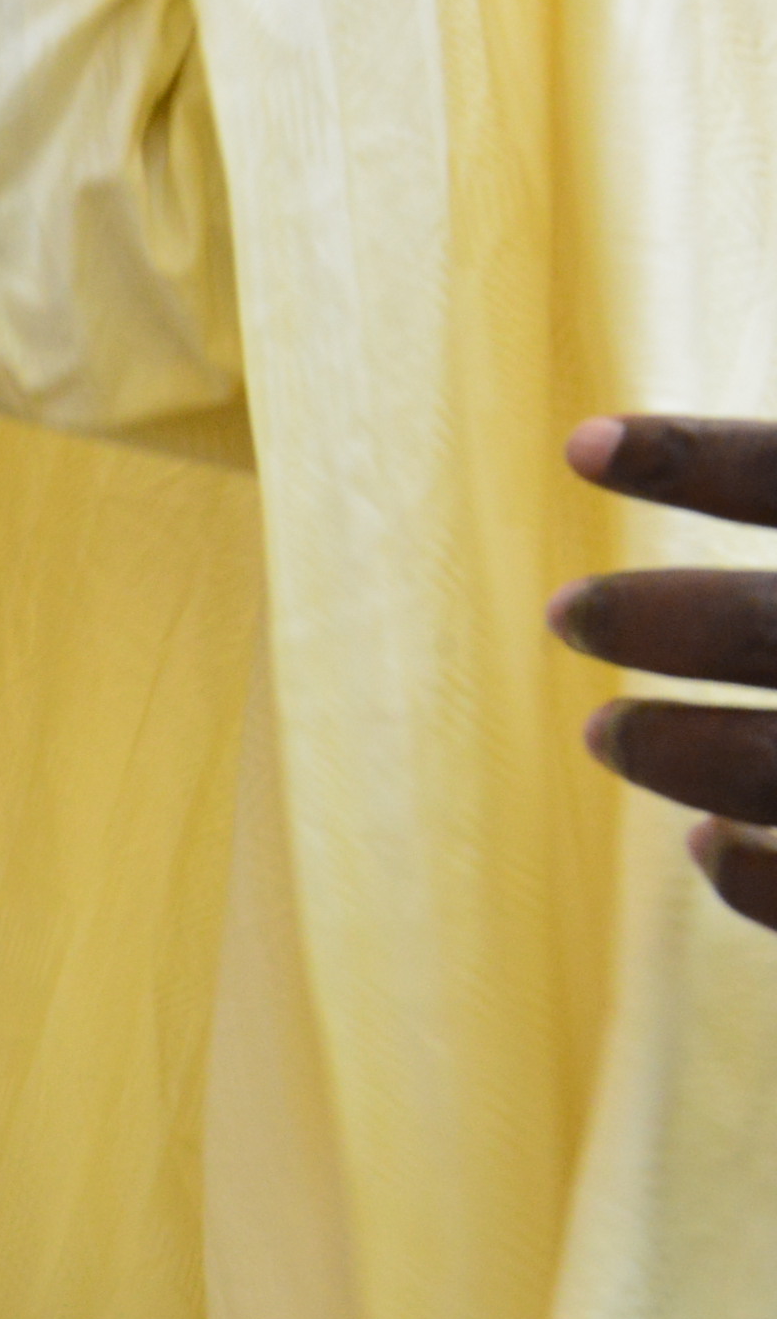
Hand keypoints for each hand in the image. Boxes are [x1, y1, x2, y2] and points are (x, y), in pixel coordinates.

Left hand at [552, 415, 776, 928]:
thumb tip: (610, 440)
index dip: (702, 462)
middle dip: (673, 623)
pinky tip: (710, 849)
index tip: (580, 446)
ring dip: (687, 755)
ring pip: (775, 770)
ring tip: (602, 733)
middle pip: (774, 632)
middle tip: (563, 617)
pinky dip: (761, 878)